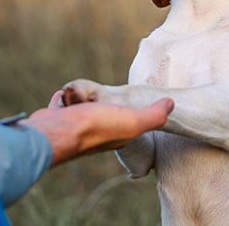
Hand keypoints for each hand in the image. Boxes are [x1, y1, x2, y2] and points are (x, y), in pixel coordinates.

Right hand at [20, 91, 173, 166]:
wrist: (56, 132)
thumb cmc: (95, 127)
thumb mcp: (133, 121)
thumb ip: (154, 116)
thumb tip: (172, 104)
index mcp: (116, 135)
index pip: (128, 121)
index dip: (130, 111)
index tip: (132, 101)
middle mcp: (95, 133)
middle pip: (102, 112)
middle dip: (102, 102)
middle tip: (101, 95)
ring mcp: (74, 126)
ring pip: (81, 107)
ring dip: (81, 98)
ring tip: (82, 94)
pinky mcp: (56, 119)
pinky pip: (61, 105)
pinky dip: (64, 99)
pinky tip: (64, 95)